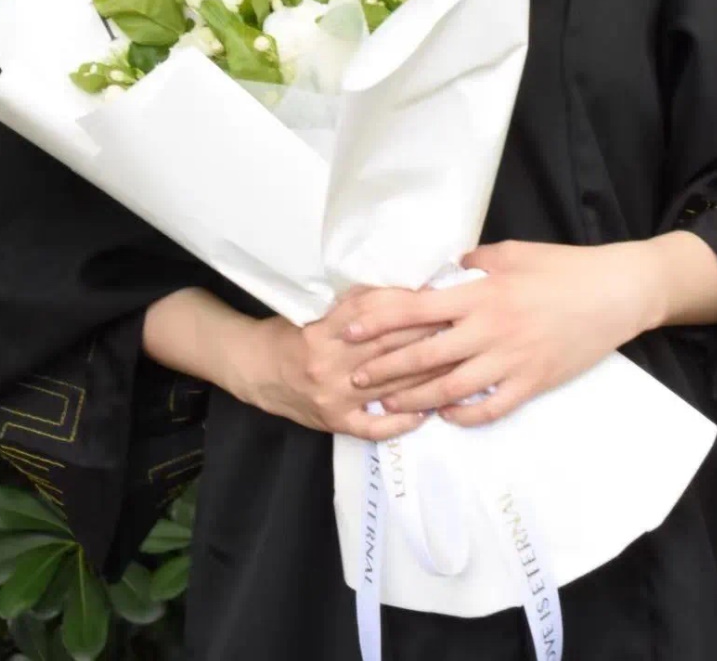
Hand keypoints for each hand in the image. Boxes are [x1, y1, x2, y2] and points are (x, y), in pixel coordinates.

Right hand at [231, 309, 444, 439]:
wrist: (255, 369)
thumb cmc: (290, 332)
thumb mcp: (315, 309)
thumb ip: (353, 304)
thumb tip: (400, 289)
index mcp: (325, 331)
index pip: (376, 319)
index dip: (410, 311)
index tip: (441, 302)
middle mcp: (330, 364)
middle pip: (388, 351)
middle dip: (428, 339)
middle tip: (461, 329)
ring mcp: (335, 397)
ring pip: (389, 389)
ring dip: (425, 379)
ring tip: (458, 368)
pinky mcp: (336, 422)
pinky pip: (374, 428)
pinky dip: (402, 422)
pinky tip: (427, 413)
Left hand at [334, 238, 669, 427]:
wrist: (615, 293)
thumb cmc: (562, 266)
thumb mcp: (510, 252)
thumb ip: (471, 263)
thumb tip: (440, 269)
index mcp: (480, 293)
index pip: (414, 309)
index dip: (376, 321)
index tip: (347, 331)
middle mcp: (489, 330)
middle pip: (424, 355)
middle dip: (384, 369)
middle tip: (354, 378)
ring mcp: (511, 361)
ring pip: (450, 388)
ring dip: (414, 399)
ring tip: (387, 405)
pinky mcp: (533, 383)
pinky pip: (490, 408)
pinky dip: (463, 416)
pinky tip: (444, 417)